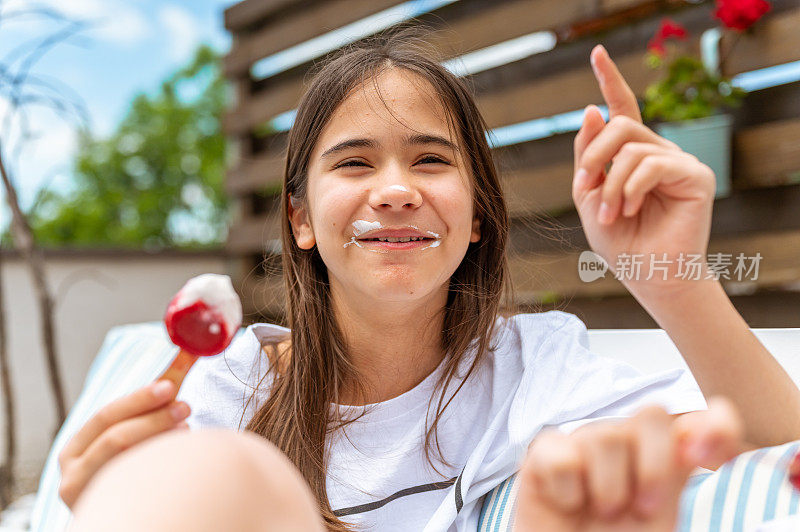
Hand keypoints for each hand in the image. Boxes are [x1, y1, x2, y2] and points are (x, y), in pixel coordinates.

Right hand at [57, 380, 190, 509]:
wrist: (125, 517)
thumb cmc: (131, 467)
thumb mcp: (134, 433)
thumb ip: (156, 400)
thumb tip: (187, 352)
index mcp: (76, 449)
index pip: (106, 415)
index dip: (139, 398)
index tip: (170, 383)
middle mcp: (72, 475)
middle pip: (114, 438)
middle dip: (153, 418)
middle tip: (185, 405)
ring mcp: (86, 497)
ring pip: (125, 462)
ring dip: (159, 439)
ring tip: (186, 427)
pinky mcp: (101, 513)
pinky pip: (134, 487)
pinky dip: (158, 467)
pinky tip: (177, 458)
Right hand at [513, 397, 743, 531]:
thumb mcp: (657, 520)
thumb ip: (676, 474)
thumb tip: (699, 435)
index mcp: (662, 457)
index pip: (698, 420)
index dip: (716, 426)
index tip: (716, 459)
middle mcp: (625, 443)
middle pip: (652, 413)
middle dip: (655, 466)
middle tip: (643, 508)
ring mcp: (583, 444)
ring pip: (606, 436)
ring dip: (609, 488)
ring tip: (600, 511)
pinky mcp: (544, 454)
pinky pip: (562, 454)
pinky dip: (568, 490)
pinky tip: (568, 502)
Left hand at [573, 45, 716, 293]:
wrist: (646, 275)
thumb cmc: (618, 241)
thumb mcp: (588, 195)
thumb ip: (588, 155)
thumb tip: (593, 109)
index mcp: (631, 155)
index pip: (622, 109)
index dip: (609, 80)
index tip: (596, 53)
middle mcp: (657, 152)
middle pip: (620, 126)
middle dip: (593, 156)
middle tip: (584, 186)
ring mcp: (678, 162)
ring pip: (632, 148)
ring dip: (610, 184)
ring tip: (610, 215)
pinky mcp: (696, 175)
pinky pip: (653, 164)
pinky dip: (631, 188)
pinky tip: (628, 209)